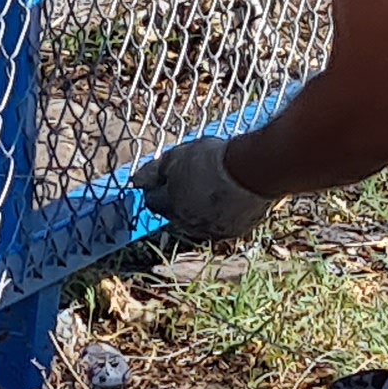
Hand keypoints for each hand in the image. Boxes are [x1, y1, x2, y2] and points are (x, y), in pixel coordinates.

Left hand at [132, 134, 272, 243]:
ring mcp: (211, 230)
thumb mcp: (178, 156)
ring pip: (197, 221)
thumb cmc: (213, 159)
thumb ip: (154, 171)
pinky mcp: (233, 231)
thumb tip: (135, 181)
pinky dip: (220, 213)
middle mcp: (187, 224)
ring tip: (212, 185)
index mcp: (170, 206)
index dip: (158, 186)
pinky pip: (221, 223)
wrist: (253, 170)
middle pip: (174, 213)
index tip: (167, 175)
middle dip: (177, 198)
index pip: (153, 200)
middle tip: (191, 178)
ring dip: (198, 207)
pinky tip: (228, 196)